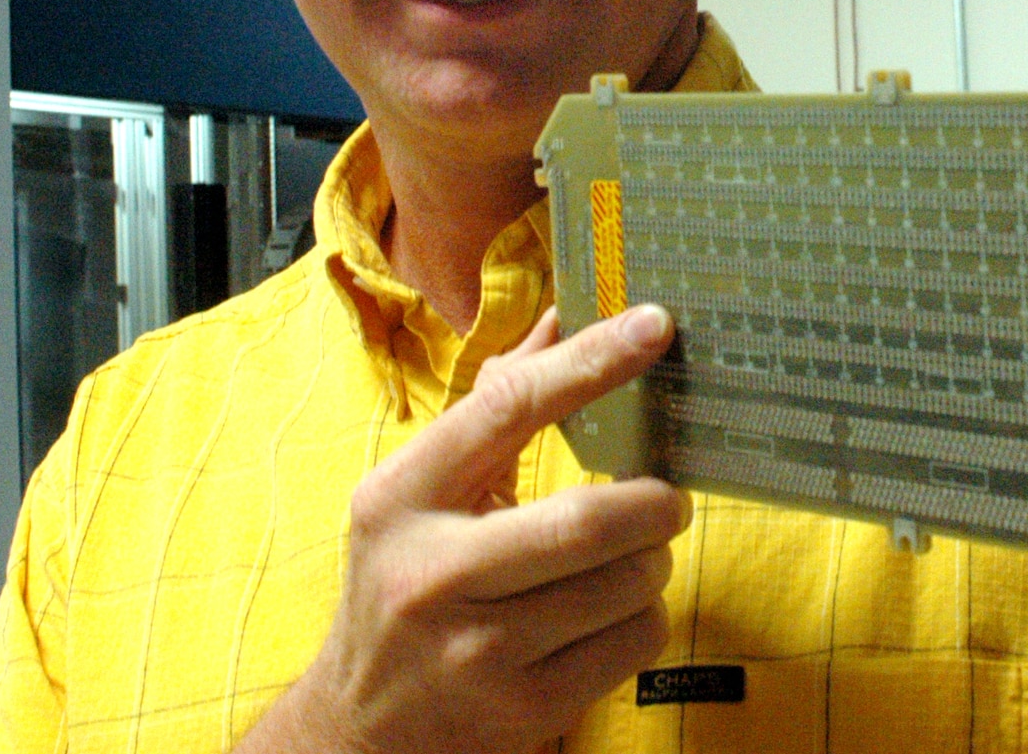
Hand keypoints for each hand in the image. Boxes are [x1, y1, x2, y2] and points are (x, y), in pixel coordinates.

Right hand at [239, 305, 687, 753]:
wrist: (363, 724)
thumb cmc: (405, 581)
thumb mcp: (419, 493)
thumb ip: (494, 407)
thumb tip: (563, 315)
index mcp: (402, 497)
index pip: (509, 408)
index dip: (591, 361)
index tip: (653, 325)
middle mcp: (432, 573)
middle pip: (588, 518)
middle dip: (654, 501)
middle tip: (665, 497)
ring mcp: (477, 650)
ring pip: (627, 583)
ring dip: (653, 561)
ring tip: (630, 557)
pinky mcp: (523, 709)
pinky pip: (635, 642)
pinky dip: (646, 615)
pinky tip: (613, 610)